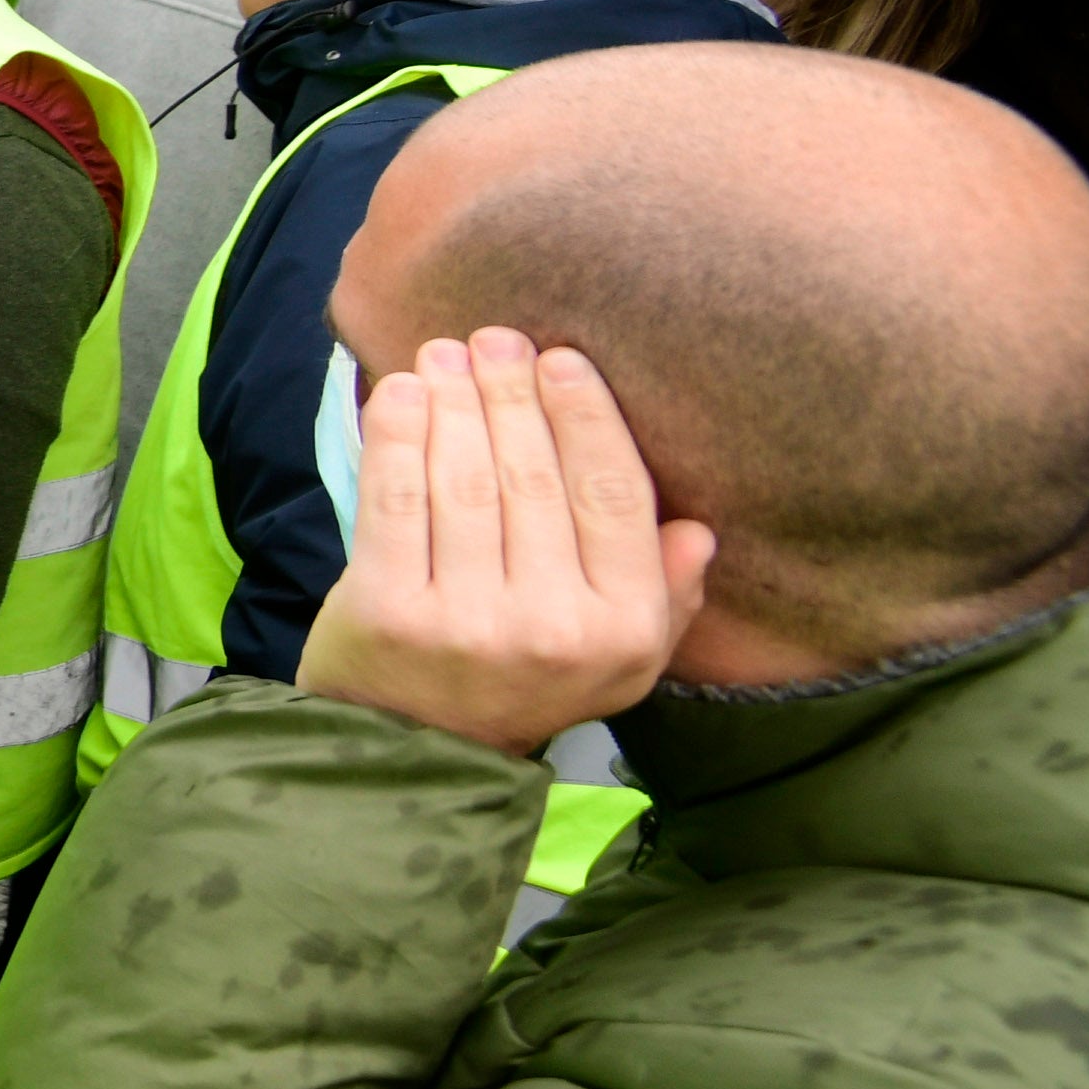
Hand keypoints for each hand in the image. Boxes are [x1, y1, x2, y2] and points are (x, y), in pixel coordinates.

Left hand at [295, 329, 712, 757]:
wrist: (414, 749)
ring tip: (447, 352)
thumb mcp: (620, 659)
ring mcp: (469, 622)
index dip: (586, 417)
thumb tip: (698, 531)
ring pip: (466, 480)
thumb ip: (666, 597)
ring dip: (455, 402)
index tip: (561, 359)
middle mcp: (554, 627)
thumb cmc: (524, 681)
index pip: (612, 496)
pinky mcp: (390, 612)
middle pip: (534, 477)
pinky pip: (396, 500)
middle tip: (496, 340)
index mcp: (625, 629)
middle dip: (512, 394)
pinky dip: (397, 435)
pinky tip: (400, 390)